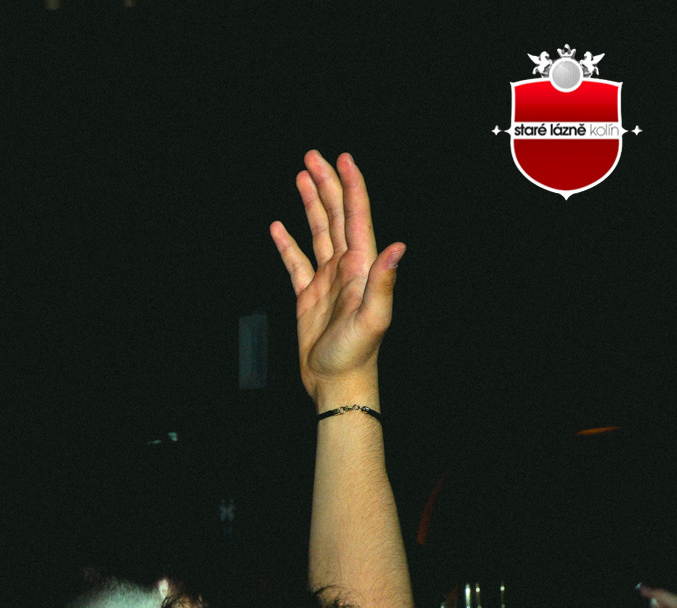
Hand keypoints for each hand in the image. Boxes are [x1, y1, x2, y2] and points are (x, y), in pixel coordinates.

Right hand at [269, 151, 403, 404]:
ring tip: (301, 178)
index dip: (351, 186)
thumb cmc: (356, 354)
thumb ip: (384, 280)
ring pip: (317, 231)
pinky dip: (287, 243)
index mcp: (362, 266)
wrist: (337, 382)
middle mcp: (345, 267)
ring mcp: (326, 280)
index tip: (342, 160)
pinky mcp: (308, 295)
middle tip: (313, 157)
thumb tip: (398, 246)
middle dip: (326, 185)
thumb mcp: (374, 317)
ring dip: (310, 204)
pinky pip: (295, 262)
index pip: (356, 216)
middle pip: (335, 216)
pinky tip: (278, 227)